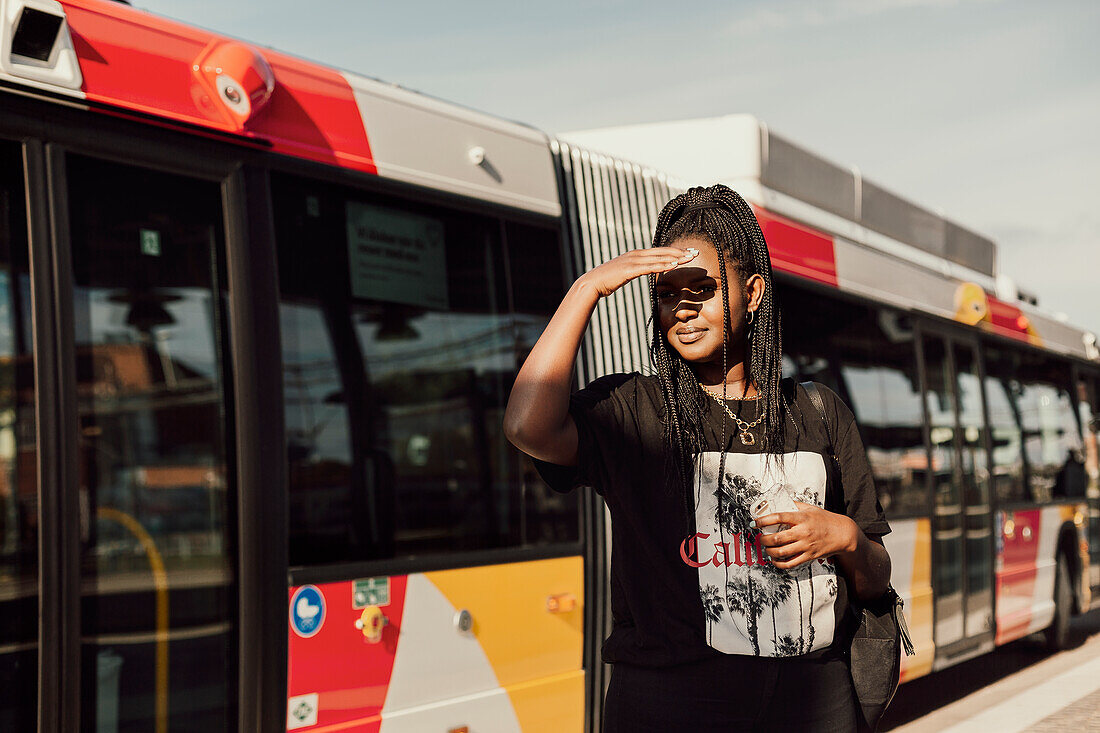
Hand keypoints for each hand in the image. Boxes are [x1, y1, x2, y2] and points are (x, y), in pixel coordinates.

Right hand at [578, 246, 697, 297]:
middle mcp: (636, 254)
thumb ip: (634, 270)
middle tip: (695, 252)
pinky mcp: (630, 269)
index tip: (688, 252)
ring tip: (689, 258)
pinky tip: (673, 266)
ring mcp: (632, 261)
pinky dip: (663, 265)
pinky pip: (650, 267)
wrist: (592, 283)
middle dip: (680, 251)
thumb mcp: (624, 273)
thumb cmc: (607, 280)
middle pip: (662, 251)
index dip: (675, 251)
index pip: (659, 251)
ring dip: (675, 257)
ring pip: (659, 258)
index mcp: (635, 255)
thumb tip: (642, 271)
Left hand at [755, 501, 858, 569]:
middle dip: (764, 539)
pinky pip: (791, 563)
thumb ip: (795, 505)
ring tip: (766, 548)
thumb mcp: (810, 508)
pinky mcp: (809, 556)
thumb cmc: (826, 520)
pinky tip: (774, 560)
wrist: (843, 534)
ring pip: (781, 552)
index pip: (779, 517)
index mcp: (802, 518)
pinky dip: (779, 564)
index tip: (756, 522)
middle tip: (760, 538)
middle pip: (777, 538)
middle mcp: (803, 532)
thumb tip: (780, 501)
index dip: (764, 520)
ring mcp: (806, 545)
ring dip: (769, 551)